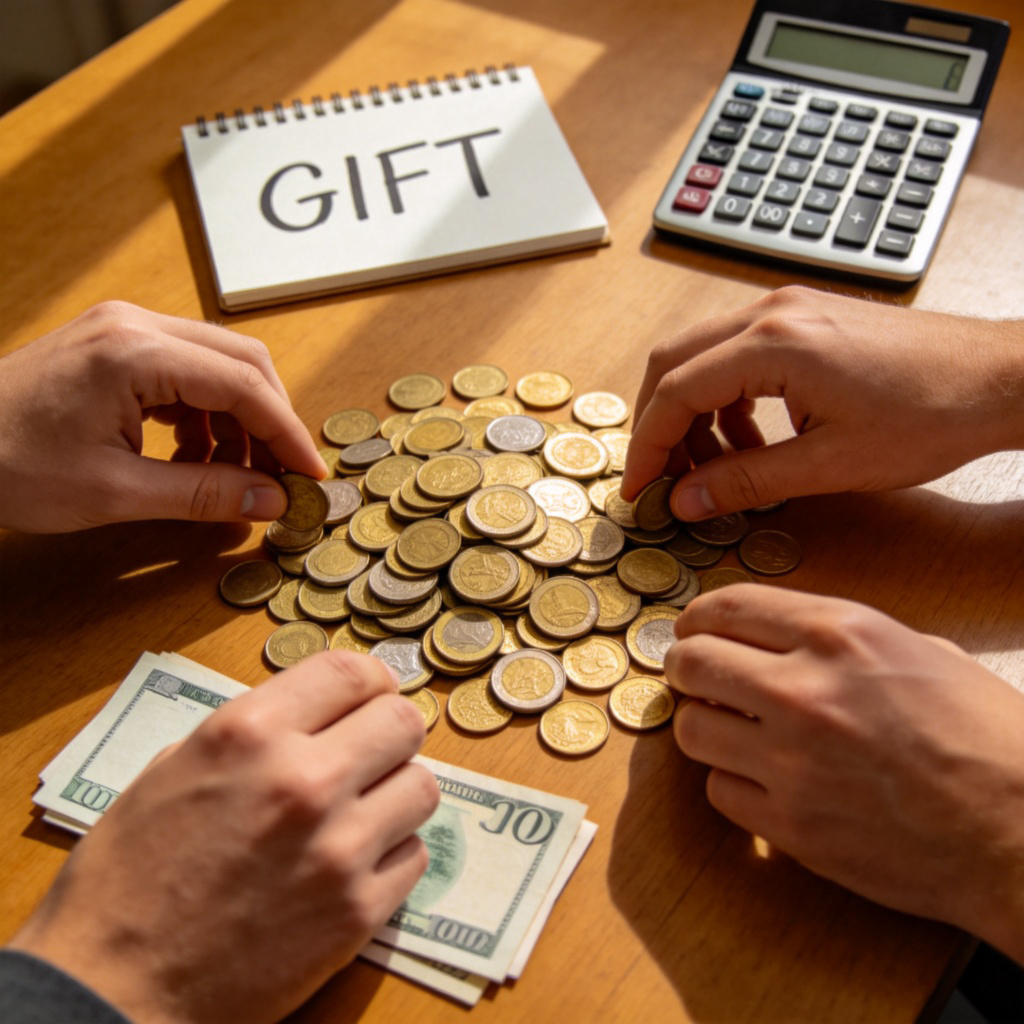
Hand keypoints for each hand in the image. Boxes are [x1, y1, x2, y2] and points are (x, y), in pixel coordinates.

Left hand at [0, 301, 326, 531]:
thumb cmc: (6, 466)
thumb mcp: (114, 492)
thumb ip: (203, 494)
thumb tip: (271, 500)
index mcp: (136, 352)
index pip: (244, 386)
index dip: (287, 434)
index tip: (311, 475)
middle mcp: (136, 325)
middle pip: (242, 362)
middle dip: (271, 421)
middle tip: (283, 476)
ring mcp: (123, 329)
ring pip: (218, 365)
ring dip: (239, 420)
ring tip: (233, 476)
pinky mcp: (114, 345)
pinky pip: (186, 371)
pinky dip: (206, 414)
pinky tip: (194, 456)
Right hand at [8, 650, 439, 1022]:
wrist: (110, 993)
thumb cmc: (124, 883)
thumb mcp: (168, 773)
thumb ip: (246, 735)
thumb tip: (305, 717)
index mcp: (249, 733)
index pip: (349, 671)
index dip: (369, 680)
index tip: (372, 694)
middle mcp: (304, 779)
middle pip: (402, 721)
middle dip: (390, 733)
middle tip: (372, 754)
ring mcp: (339, 847)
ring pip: (421, 787)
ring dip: (396, 795)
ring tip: (362, 813)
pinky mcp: (358, 911)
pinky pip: (413, 856)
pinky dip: (391, 857)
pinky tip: (354, 868)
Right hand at [621, 286, 1023, 517]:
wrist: (1000, 377)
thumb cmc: (931, 414)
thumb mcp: (830, 464)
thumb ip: (746, 481)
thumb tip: (686, 500)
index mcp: (772, 343)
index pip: (674, 392)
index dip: (648, 448)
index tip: (640, 489)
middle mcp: (770, 312)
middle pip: (673, 362)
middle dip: (659, 425)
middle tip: (665, 478)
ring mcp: (787, 307)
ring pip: (702, 355)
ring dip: (694, 412)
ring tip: (716, 468)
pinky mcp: (804, 317)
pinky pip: (737, 353)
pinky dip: (727, 397)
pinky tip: (752, 439)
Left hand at [667, 584, 1023, 963]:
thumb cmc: (987, 739)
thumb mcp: (921, 650)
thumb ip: (841, 637)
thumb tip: (780, 637)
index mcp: (840, 633)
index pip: (727, 606)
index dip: (698, 618)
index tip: (693, 630)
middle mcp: (804, 689)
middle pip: (692, 662)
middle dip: (687, 668)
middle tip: (699, 679)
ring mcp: (791, 761)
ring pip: (691, 729)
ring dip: (706, 727)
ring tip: (736, 733)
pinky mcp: (789, 825)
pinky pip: (719, 791)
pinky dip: (734, 785)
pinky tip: (769, 783)